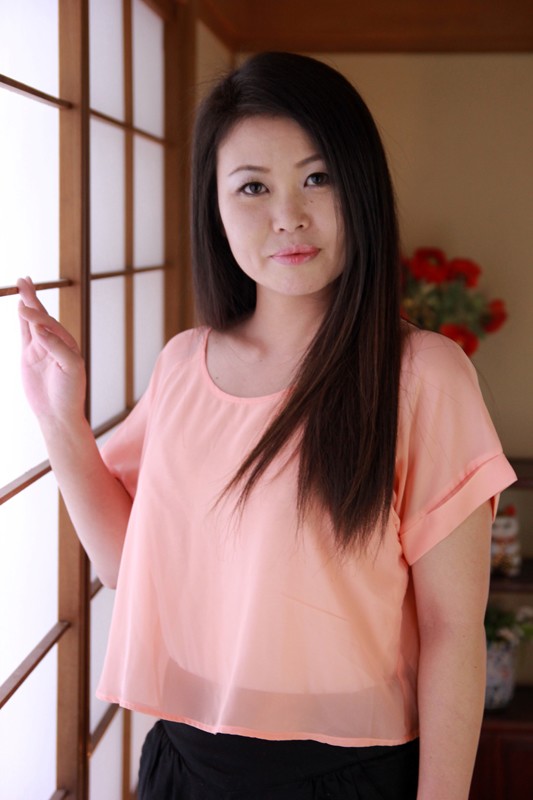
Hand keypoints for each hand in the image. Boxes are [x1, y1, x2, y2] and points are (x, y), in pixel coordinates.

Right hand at [17, 277, 86, 427]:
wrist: (58, 414)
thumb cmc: (70, 393)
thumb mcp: (70, 368)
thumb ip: (56, 347)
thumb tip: (39, 329)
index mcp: (68, 344)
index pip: (50, 324)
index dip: (38, 317)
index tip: (25, 311)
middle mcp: (55, 343)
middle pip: (42, 316)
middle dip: (33, 299)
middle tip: (24, 280)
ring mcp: (41, 348)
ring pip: (32, 321)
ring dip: (27, 304)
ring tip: (22, 284)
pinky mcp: (30, 356)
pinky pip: (24, 333)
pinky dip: (22, 320)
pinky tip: (19, 308)